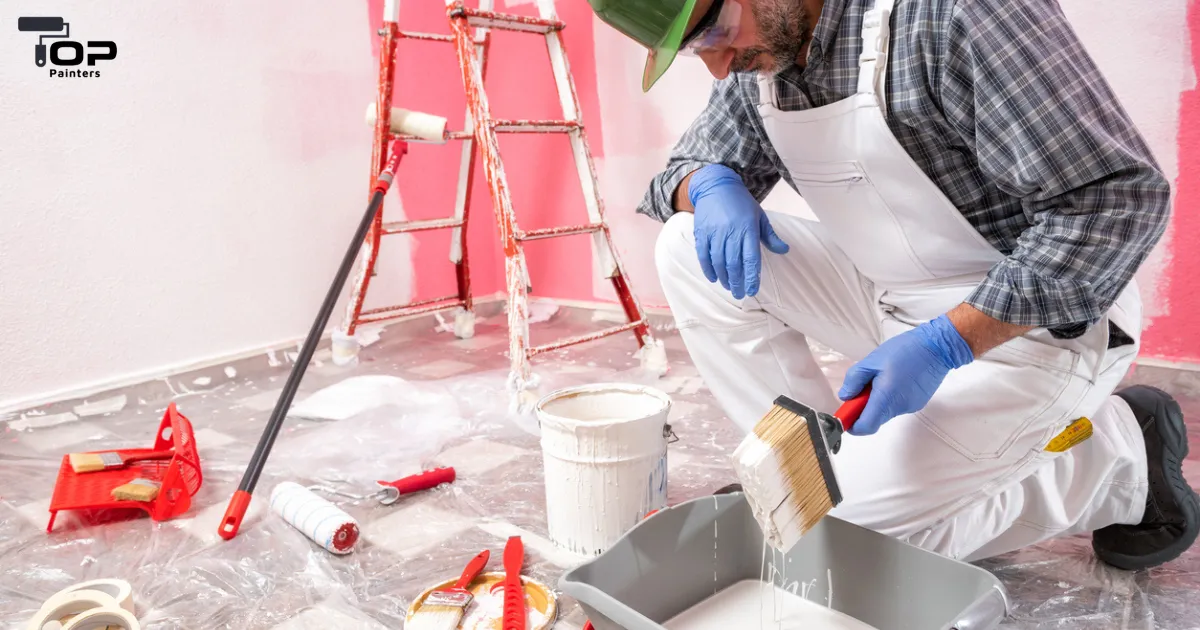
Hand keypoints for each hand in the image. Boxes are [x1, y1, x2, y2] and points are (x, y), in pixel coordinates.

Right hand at [687, 164, 789, 298]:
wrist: (717, 186)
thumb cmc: (741, 203)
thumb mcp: (760, 216)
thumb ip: (770, 236)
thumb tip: (784, 250)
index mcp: (748, 229)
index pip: (751, 258)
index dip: (751, 277)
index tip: (752, 290)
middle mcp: (731, 232)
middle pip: (733, 264)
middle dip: (737, 282)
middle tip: (739, 294)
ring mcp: (715, 232)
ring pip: (718, 262)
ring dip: (723, 277)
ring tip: (728, 287)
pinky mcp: (702, 232)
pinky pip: (703, 255)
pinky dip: (708, 269)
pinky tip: (713, 278)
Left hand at [837, 314, 973, 435]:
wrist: (938, 347)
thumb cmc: (906, 350)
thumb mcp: (872, 360)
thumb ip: (854, 380)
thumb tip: (845, 396)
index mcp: (886, 398)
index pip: (865, 426)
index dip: (852, 424)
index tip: (846, 414)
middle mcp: (899, 407)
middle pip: (874, 419)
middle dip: (863, 408)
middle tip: (863, 387)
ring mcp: (910, 407)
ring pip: (885, 412)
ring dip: (877, 400)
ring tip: (882, 377)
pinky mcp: (917, 403)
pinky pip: (896, 406)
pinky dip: (889, 397)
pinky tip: (894, 378)